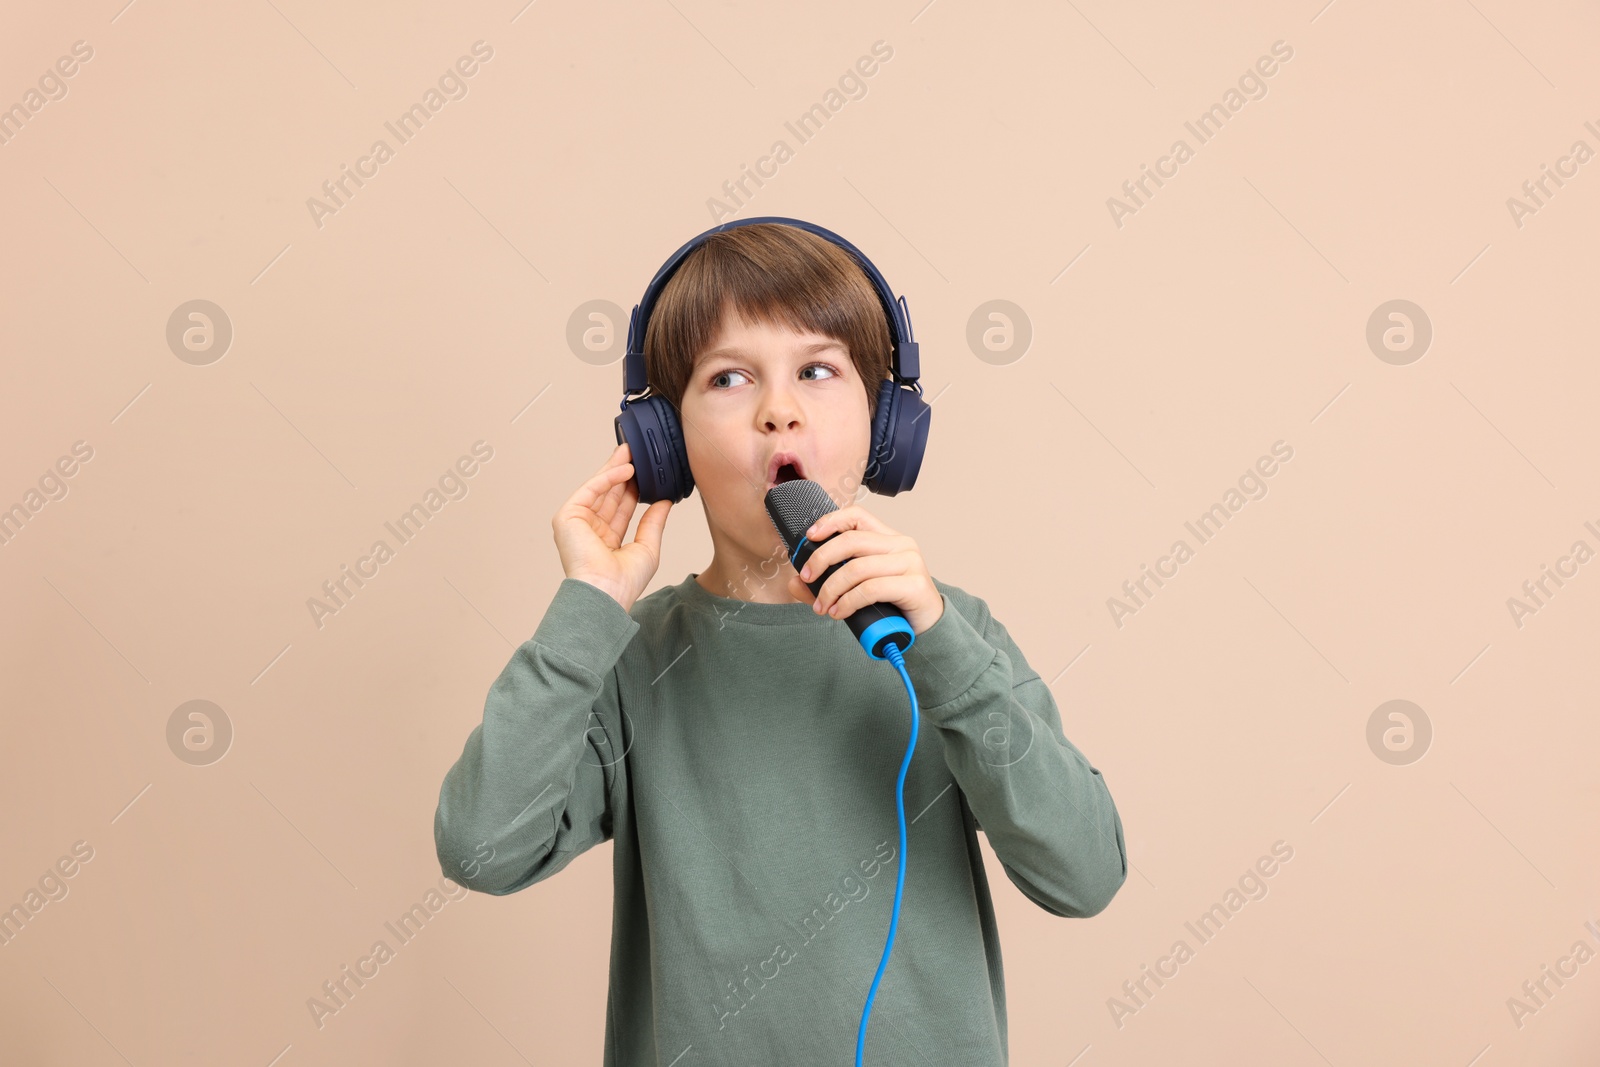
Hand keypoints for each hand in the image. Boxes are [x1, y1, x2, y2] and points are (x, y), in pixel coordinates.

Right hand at [553, 442, 671, 611]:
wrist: (606, 592)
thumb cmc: (624, 581)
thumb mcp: (647, 546)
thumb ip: (653, 522)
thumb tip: (665, 502)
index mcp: (605, 541)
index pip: (620, 508)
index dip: (631, 489)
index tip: (645, 472)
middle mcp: (589, 530)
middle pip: (607, 495)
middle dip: (621, 473)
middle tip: (636, 452)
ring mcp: (577, 523)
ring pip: (598, 489)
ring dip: (614, 469)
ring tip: (632, 451)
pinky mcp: (567, 517)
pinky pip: (590, 490)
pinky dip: (607, 477)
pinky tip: (626, 469)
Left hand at [785, 504, 944, 634]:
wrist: (926, 630)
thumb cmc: (892, 606)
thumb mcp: (856, 592)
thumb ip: (825, 585)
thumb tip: (794, 583)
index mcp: (888, 539)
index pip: (857, 516)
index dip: (831, 521)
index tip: (810, 536)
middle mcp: (901, 545)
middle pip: (852, 541)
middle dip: (821, 560)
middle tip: (807, 579)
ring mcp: (910, 563)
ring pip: (857, 568)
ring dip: (832, 589)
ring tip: (823, 607)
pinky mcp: (915, 585)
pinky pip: (871, 589)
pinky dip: (848, 602)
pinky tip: (840, 613)